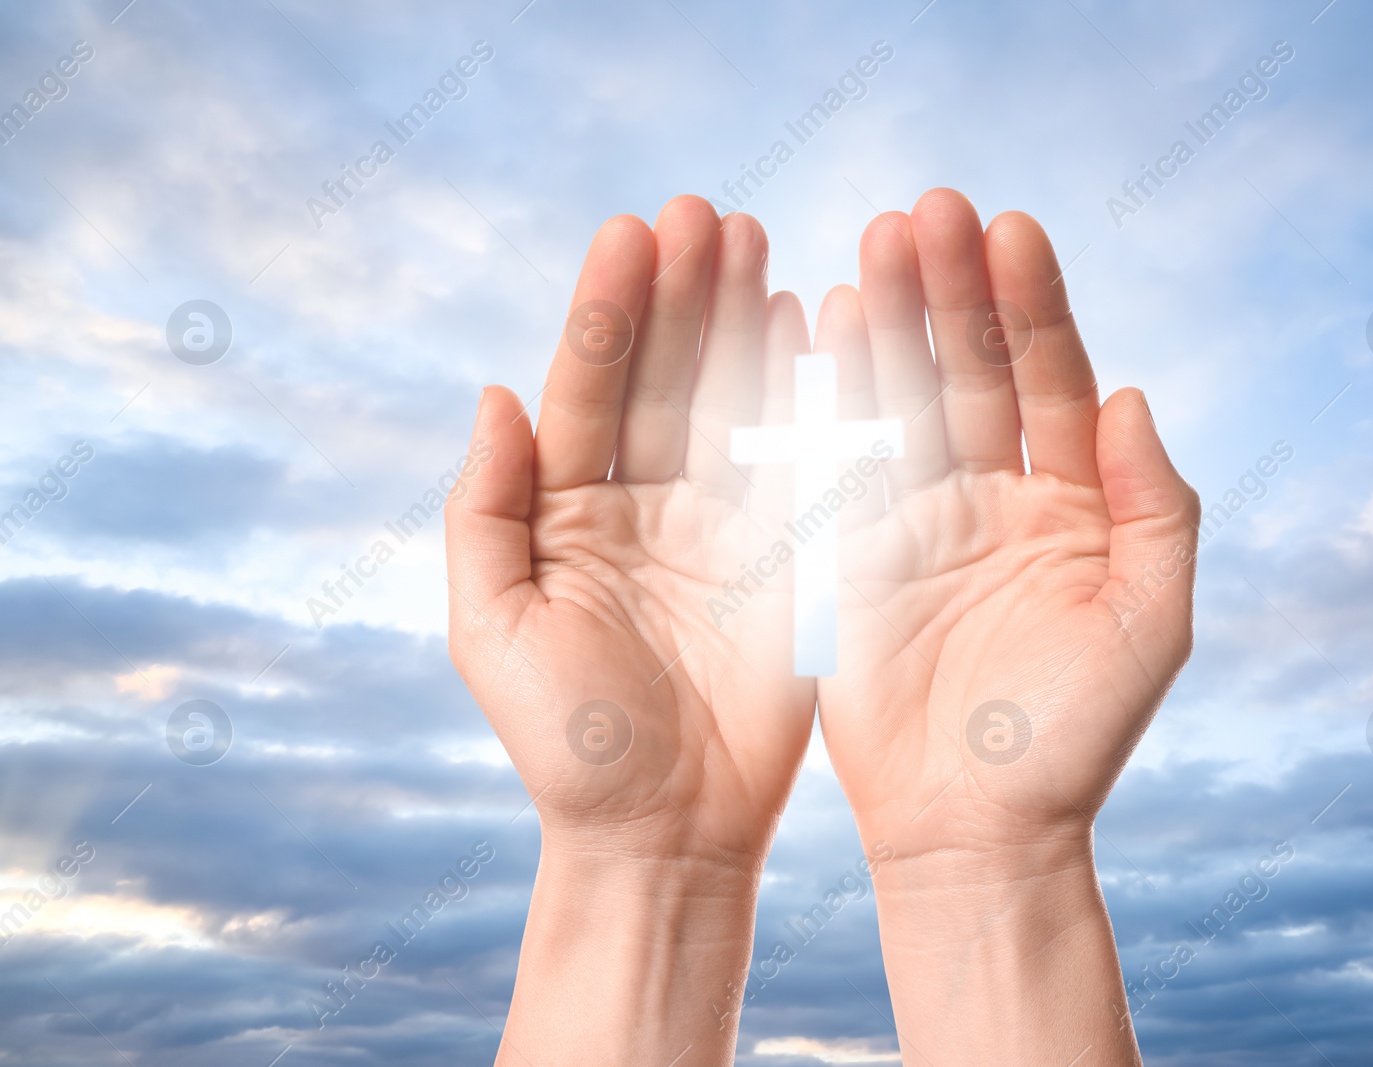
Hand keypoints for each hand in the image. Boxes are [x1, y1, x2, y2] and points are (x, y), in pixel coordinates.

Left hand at [445, 196, 815, 1063]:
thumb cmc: (567, 746)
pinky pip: (791, 458)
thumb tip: (495, 393)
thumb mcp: (493, 629)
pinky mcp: (782, 554)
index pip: (586, 387)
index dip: (608, 310)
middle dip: (680, 294)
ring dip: (738, 320)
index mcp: (564, 512)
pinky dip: (799, 391)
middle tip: (705, 213)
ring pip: (727, 400)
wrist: (664, 833)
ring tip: (752, 242)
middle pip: (660, 375)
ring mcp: (715, 523)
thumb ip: (484, 510)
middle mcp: (639, 503)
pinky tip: (804, 322)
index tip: (633, 232)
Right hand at [816, 188, 1199, 1062]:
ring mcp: (930, 519)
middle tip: (926, 209)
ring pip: (909, 398)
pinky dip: (837, 391)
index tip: (1007, 229)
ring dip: (893, 320)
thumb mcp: (1147, 627)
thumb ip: (1157, 512)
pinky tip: (823, 324)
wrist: (972, 830)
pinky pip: (850, 454)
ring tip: (871, 244)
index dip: (1034, 307)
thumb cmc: (1072, 743)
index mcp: (1081, 506)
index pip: (1057, 383)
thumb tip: (1133, 396)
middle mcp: (1005, 497)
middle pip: (978, 371)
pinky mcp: (864, 550)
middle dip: (955, 290)